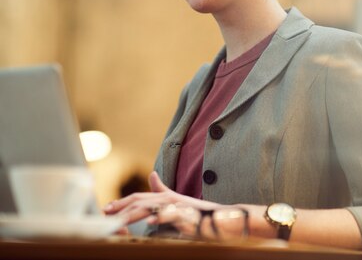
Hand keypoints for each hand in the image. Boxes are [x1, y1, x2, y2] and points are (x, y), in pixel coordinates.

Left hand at [103, 171, 218, 224]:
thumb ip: (162, 189)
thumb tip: (152, 175)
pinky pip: (172, 215)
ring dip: (134, 213)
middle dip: (122, 206)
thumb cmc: (197, 212)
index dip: (122, 202)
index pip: (139, 197)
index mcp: (164, 197)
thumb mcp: (176, 200)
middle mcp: (169, 198)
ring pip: (152, 207)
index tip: (106, 209)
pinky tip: (150, 222)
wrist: (220, 217)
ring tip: (120, 219)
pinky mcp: (187, 214)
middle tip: (106, 214)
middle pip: (141, 200)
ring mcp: (177, 205)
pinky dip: (160, 217)